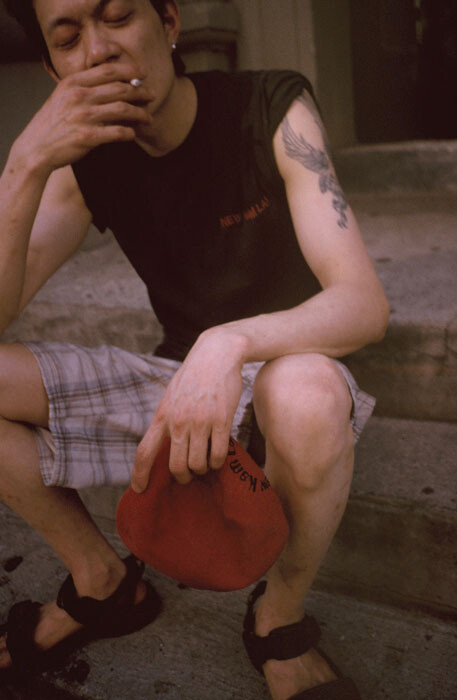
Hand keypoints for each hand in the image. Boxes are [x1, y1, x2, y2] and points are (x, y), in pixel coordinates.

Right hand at [12, 63, 153, 174]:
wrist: (37, 147)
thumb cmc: (53, 123)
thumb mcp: (63, 96)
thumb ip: (84, 87)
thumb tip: (111, 83)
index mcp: (73, 83)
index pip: (107, 70)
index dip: (129, 71)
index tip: (142, 74)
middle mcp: (79, 96)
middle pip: (120, 89)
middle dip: (140, 92)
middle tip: (151, 96)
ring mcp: (84, 116)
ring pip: (123, 109)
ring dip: (140, 113)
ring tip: (148, 117)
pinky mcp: (88, 137)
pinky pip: (118, 132)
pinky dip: (130, 132)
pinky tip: (134, 134)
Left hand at [131, 329, 247, 489]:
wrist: (217, 354)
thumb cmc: (194, 376)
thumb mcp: (171, 395)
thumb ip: (167, 419)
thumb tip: (162, 445)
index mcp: (162, 415)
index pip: (144, 452)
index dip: (139, 475)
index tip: (138, 490)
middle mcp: (179, 421)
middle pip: (175, 467)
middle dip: (182, 477)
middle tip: (188, 476)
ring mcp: (201, 422)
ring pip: (198, 464)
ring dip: (202, 470)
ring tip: (205, 465)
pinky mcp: (222, 421)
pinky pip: (218, 455)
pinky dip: (218, 462)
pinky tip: (218, 458)